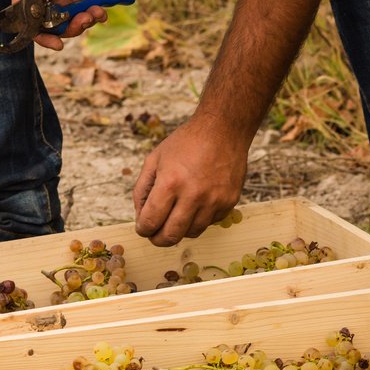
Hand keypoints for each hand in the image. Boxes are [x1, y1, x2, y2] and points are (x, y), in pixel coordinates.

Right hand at [6, 0, 107, 51]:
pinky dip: (84, 5)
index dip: (41, 35)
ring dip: (81, 17)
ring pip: (63, 12)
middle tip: (90, 19)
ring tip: (99, 13)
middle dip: (69, 25)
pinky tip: (100, 5)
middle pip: (48, 20)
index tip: (59, 44)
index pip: (27, 20)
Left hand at [133, 117, 249, 245]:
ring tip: (175, 215)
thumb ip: (142, 189)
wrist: (223, 130)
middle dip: (157, 239)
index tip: (143, 227)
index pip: (150, 222)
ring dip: (179, 229)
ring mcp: (214, 201)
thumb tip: (141, 216)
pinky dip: (198, 219)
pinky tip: (195, 205)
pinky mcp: (229, 203)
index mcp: (170, 183)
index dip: (142, 229)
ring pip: (191, 233)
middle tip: (154, 233)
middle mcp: (193, 196)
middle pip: (170, 236)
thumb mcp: (154, 159)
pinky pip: (209, 223)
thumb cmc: (186, 142)